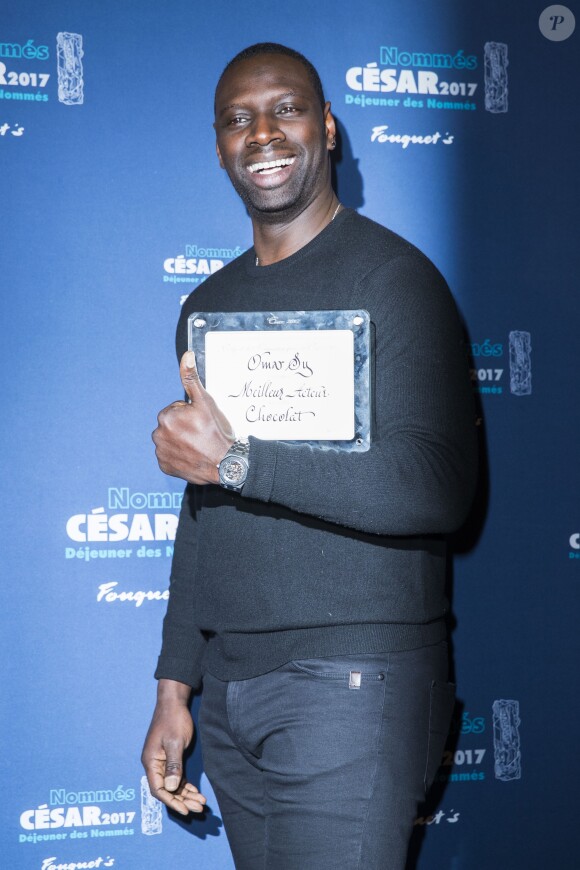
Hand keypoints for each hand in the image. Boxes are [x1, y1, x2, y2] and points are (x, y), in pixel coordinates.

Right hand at [141, 684, 206, 815]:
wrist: (174, 702)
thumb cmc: (173, 720)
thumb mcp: (175, 742)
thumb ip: (173, 765)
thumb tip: (170, 789)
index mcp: (151, 762)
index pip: (158, 789)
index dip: (171, 801)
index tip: (185, 810)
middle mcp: (154, 764)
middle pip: (167, 790)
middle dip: (182, 801)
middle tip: (199, 809)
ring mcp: (162, 762)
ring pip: (173, 785)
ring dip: (186, 795)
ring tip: (201, 803)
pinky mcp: (170, 758)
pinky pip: (176, 777)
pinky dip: (185, 786)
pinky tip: (196, 793)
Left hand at [153, 351, 234, 484]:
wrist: (224, 464)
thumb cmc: (216, 432)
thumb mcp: (205, 402)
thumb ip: (191, 378)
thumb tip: (187, 355)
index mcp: (165, 416)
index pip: (176, 410)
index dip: (191, 415)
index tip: (201, 423)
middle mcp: (158, 434)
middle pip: (171, 425)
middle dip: (184, 428)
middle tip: (201, 435)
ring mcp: (161, 452)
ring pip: (170, 440)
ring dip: (181, 442)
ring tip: (198, 446)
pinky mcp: (164, 466)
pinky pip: (169, 457)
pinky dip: (179, 456)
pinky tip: (192, 456)